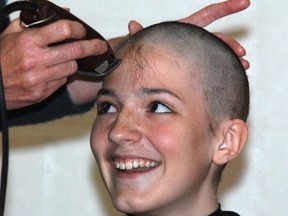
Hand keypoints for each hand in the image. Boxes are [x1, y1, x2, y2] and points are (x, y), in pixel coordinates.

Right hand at [0, 19, 106, 109]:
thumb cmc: (0, 58)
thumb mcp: (10, 34)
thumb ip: (34, 21)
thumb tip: (63, 13)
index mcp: (27, 42)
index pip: (63, 30)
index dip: (78, 29)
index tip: (83, 31)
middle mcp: (35, 60)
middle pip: (75, 51)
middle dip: (93, 47)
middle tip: (100, 46)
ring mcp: (39, 79)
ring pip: (72, 68)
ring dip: (73, 62)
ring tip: (64, 59)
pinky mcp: (42, 93)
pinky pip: (62, 81)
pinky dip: (62, 75)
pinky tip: (53, 72)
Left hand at [128, 0, 249, 68]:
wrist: (146, 58)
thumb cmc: (148, 46)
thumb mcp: (146, 39)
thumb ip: (140, 33)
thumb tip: (132, 25)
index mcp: (186, 28)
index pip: (209, 14)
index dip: (226, 8)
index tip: (244, 3)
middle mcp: (194, 38)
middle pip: (217, 38)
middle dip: (231, 44)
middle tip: (241, 54)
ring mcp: (196, 51)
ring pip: (217, 52)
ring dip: (230, 58)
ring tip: (242, 67)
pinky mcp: (195, 63)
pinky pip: (212, 64)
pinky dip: (221, 68)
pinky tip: (230, 76)